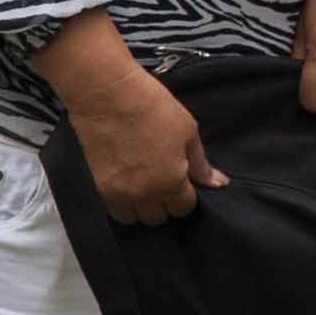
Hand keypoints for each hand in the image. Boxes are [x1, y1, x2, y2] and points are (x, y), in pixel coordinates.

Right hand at [61, 59, 220, 226]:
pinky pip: (113, 210)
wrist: (107, 94)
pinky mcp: (98, 186)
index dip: (188, 196)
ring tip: (145, 189)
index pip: (184, 208)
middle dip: (166, 205)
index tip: (185, 182)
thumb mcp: (187, 131)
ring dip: (142, 209)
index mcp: (170, 182)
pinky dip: (123, 204)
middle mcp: (144, 194)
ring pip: (134, 219)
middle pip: (159, 219)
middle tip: (165, 183)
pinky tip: (127, 186)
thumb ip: (201, 163)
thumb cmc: (152, 107)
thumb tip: (217, 184)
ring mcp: (118, 193)